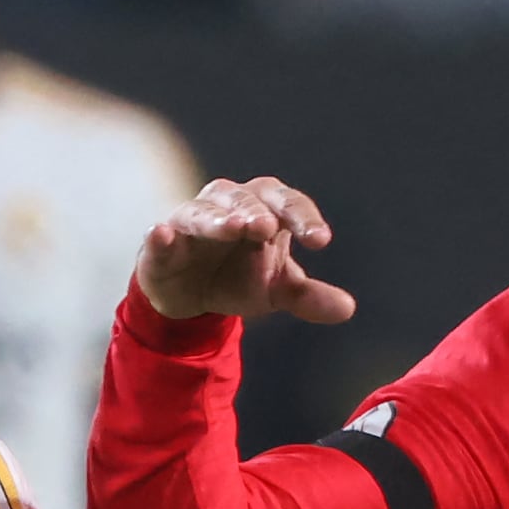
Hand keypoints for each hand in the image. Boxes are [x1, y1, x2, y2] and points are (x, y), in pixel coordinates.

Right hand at [137, 176, 355, 326]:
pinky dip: (162, 234)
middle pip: (244, 199)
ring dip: (217, 219)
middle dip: (255, 212)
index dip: (303, 217)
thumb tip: (347, 308)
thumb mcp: (276, 291)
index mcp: (263, 209)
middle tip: (266, 227)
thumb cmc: (237, 278)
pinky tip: (162, 234)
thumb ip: (309, 297)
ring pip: (204, 212)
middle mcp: (228, 205)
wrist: (190, 296)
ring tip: (231, 229)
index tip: (321, 240)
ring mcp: (192, 219)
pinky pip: (161, 233)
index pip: (286, 204)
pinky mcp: (161, 241)